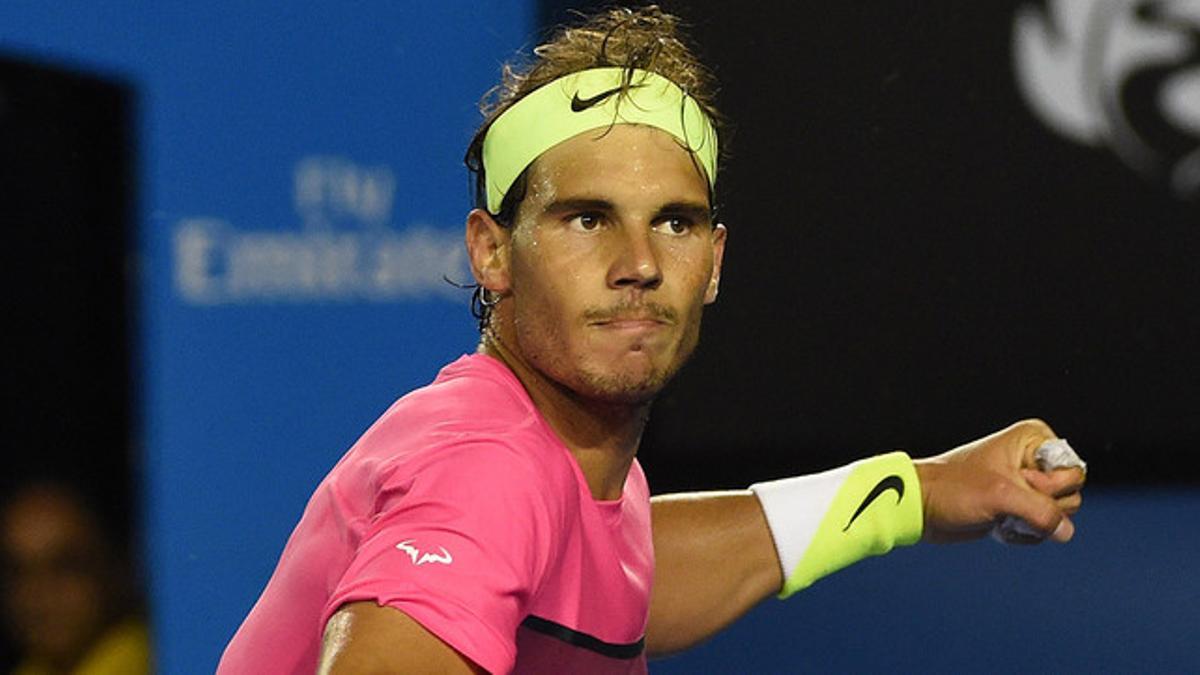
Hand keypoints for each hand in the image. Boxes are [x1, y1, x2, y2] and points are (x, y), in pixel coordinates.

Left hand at [913, 419, 1084, 543]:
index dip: (1047, 486)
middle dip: (1040, 507)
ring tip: (999, 514)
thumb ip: (1041, 512)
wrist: (923, 507)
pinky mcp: (1020, 507)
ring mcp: (1028, 484)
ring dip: (1031, 524)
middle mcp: (1035, 459)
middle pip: (1071, 495)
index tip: (1015, 481)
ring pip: (1060, 515)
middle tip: (1003, 501)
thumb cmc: (953, 490)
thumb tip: (1066, 532)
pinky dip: (1024, 533)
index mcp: (1033, 439)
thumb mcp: (1000, 496)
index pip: (1073, 472)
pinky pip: (1043, 527)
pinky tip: (998, 525)